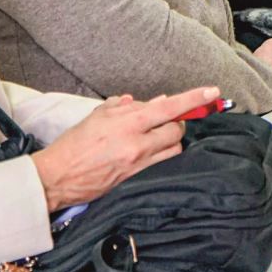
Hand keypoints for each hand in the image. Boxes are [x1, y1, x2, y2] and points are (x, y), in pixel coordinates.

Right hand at [31, 86, 218, 211]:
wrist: (59, 176)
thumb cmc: (76, 142)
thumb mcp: (99, 114)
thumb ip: (127, 106)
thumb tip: (154, 102)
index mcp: (127, 123)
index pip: (168, 107)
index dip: (193, 99)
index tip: (212, 93)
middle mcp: (138, 144)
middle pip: (177, 130)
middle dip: (177, 121)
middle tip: (166, 118)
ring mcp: (140, 164)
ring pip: (174, 149)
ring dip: (171, 139)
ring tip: (157, 135)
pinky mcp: (138, 179)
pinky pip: (162, 163)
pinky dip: (162, 153)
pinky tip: (150, 149)